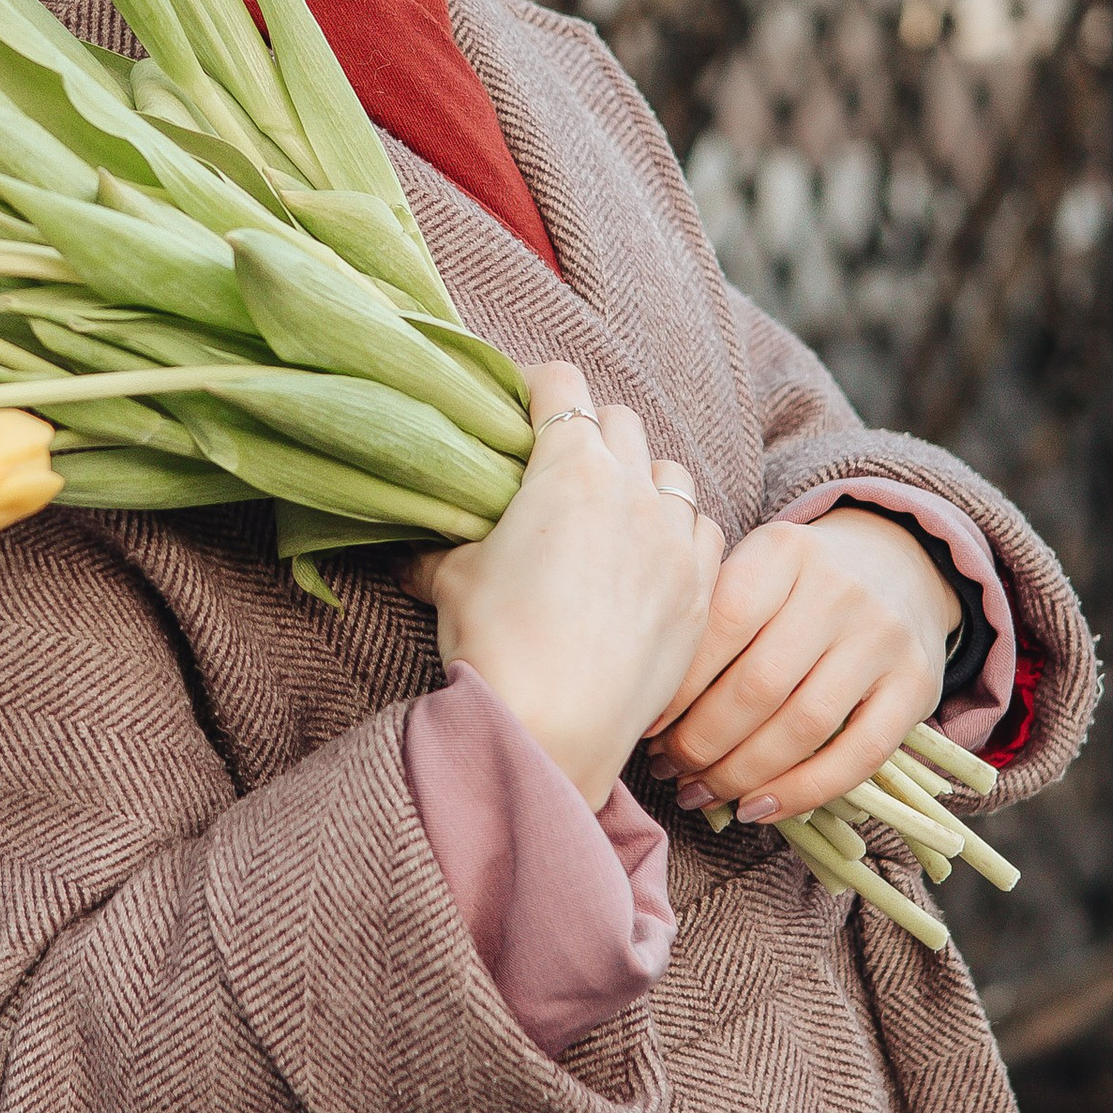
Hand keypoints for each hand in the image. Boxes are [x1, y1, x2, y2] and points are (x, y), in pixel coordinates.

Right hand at [405, 364, 722, 810]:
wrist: (554, 730)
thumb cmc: (497, 645)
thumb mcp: (449, 578)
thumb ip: (439, 541)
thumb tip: (409, 540)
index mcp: (569, 467)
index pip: (560, 382)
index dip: (533, 385)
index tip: (516, 405)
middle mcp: (632, 488)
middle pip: (619, 419)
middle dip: (587, 428)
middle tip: (556, 462)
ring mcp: (675, 538)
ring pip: (670, 471)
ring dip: (641, 476)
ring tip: (611, 508)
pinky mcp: (700, 588)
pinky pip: (703, 530)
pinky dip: (679, 529)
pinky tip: (653, 554)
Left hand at [645, 506, 955, 824]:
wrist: (897, 566)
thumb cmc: (796, 583)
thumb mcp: (755, 569)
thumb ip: (710, 614)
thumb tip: (647, 703)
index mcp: (786, 551)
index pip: (722, 622)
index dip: (679, 684)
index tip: (645, 723)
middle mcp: (840, 589)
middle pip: (759, 684)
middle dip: (702, 741)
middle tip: (669, 767)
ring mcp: (884, 638)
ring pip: (804, 726)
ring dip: (742, 774)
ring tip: (702, 792)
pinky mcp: (917, 686)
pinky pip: (859, 755)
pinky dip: (803, 792)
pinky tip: (757, 808)